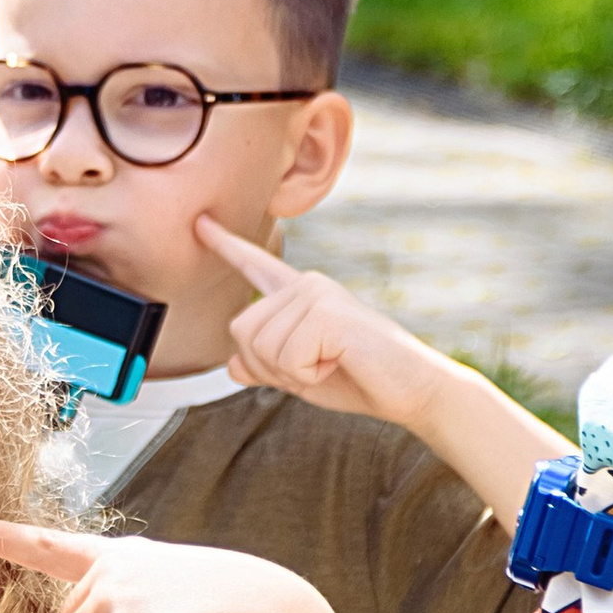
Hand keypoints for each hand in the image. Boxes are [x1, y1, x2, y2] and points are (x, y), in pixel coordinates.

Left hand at [199, 220, 444, 419]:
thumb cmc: (362, 380)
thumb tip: (231, 365)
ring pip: (260, 348)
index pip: (256, 267)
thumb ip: (268, 366)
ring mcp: (316, 294)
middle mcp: (306, 285)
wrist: (412, 390)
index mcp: (300, 296)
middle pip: (241, 331)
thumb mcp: (302, 376)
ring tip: (332, 364)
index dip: (225, 246)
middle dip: (270, 367)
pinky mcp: (327, 312)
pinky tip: (339, 364)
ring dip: (293, 374)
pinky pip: (286, 359)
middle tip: (318, 368)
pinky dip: (308, 377)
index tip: (200, 223)